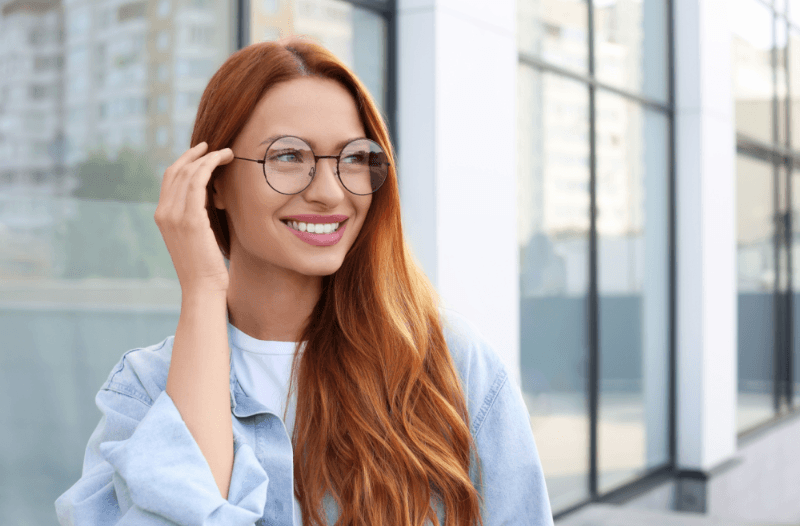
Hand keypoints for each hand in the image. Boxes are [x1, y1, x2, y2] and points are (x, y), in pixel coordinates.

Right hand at [155, 142, 233, 293]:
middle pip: (175, 170)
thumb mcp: (197, 237)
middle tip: (215, 147)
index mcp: (162, 216)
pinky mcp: (190, 219)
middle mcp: (164, 213)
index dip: (185, 161)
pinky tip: (224, 160)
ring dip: (209, 157)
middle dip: (195, 154)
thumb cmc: (206, 267)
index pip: (169, 179)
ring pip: (188, 172)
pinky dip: (211, 164)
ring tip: (228, 152)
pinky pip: (198, 180)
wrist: (203, 289)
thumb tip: (212, 198)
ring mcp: (174, 215)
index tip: (203, 153)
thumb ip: (197, 216)